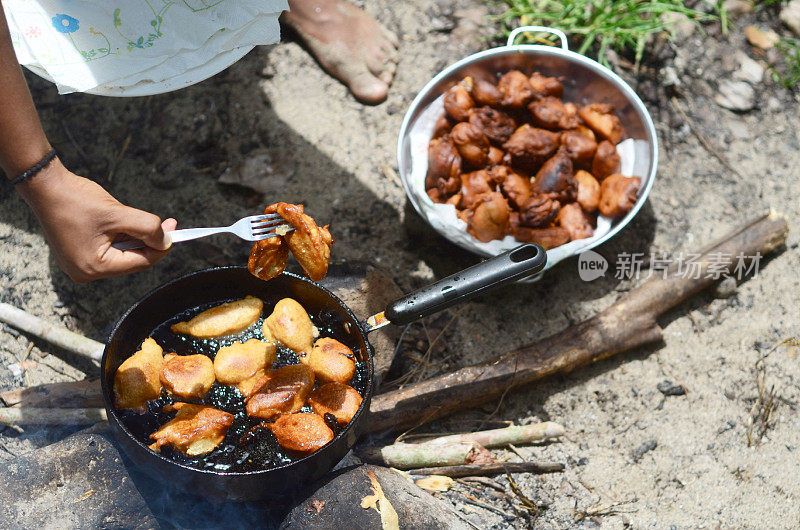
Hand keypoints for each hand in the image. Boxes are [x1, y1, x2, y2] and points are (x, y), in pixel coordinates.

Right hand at [16, 159, 176, 282]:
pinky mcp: (79, 253)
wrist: (45, 185)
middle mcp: (86, 272)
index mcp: (94, 268)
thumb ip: (147, 228)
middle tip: (166, 222)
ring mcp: (80, 264)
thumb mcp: (118, 213)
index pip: (141, 261)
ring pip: (123, 252)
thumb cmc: (77, 199)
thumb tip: (166, 240)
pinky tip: (117, 219)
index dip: (161, 246)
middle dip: (148, 240)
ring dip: (133, 235)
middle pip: (133, 259)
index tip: (175, 230)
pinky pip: (110, 248)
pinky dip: (120, 235)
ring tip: (126, 214)